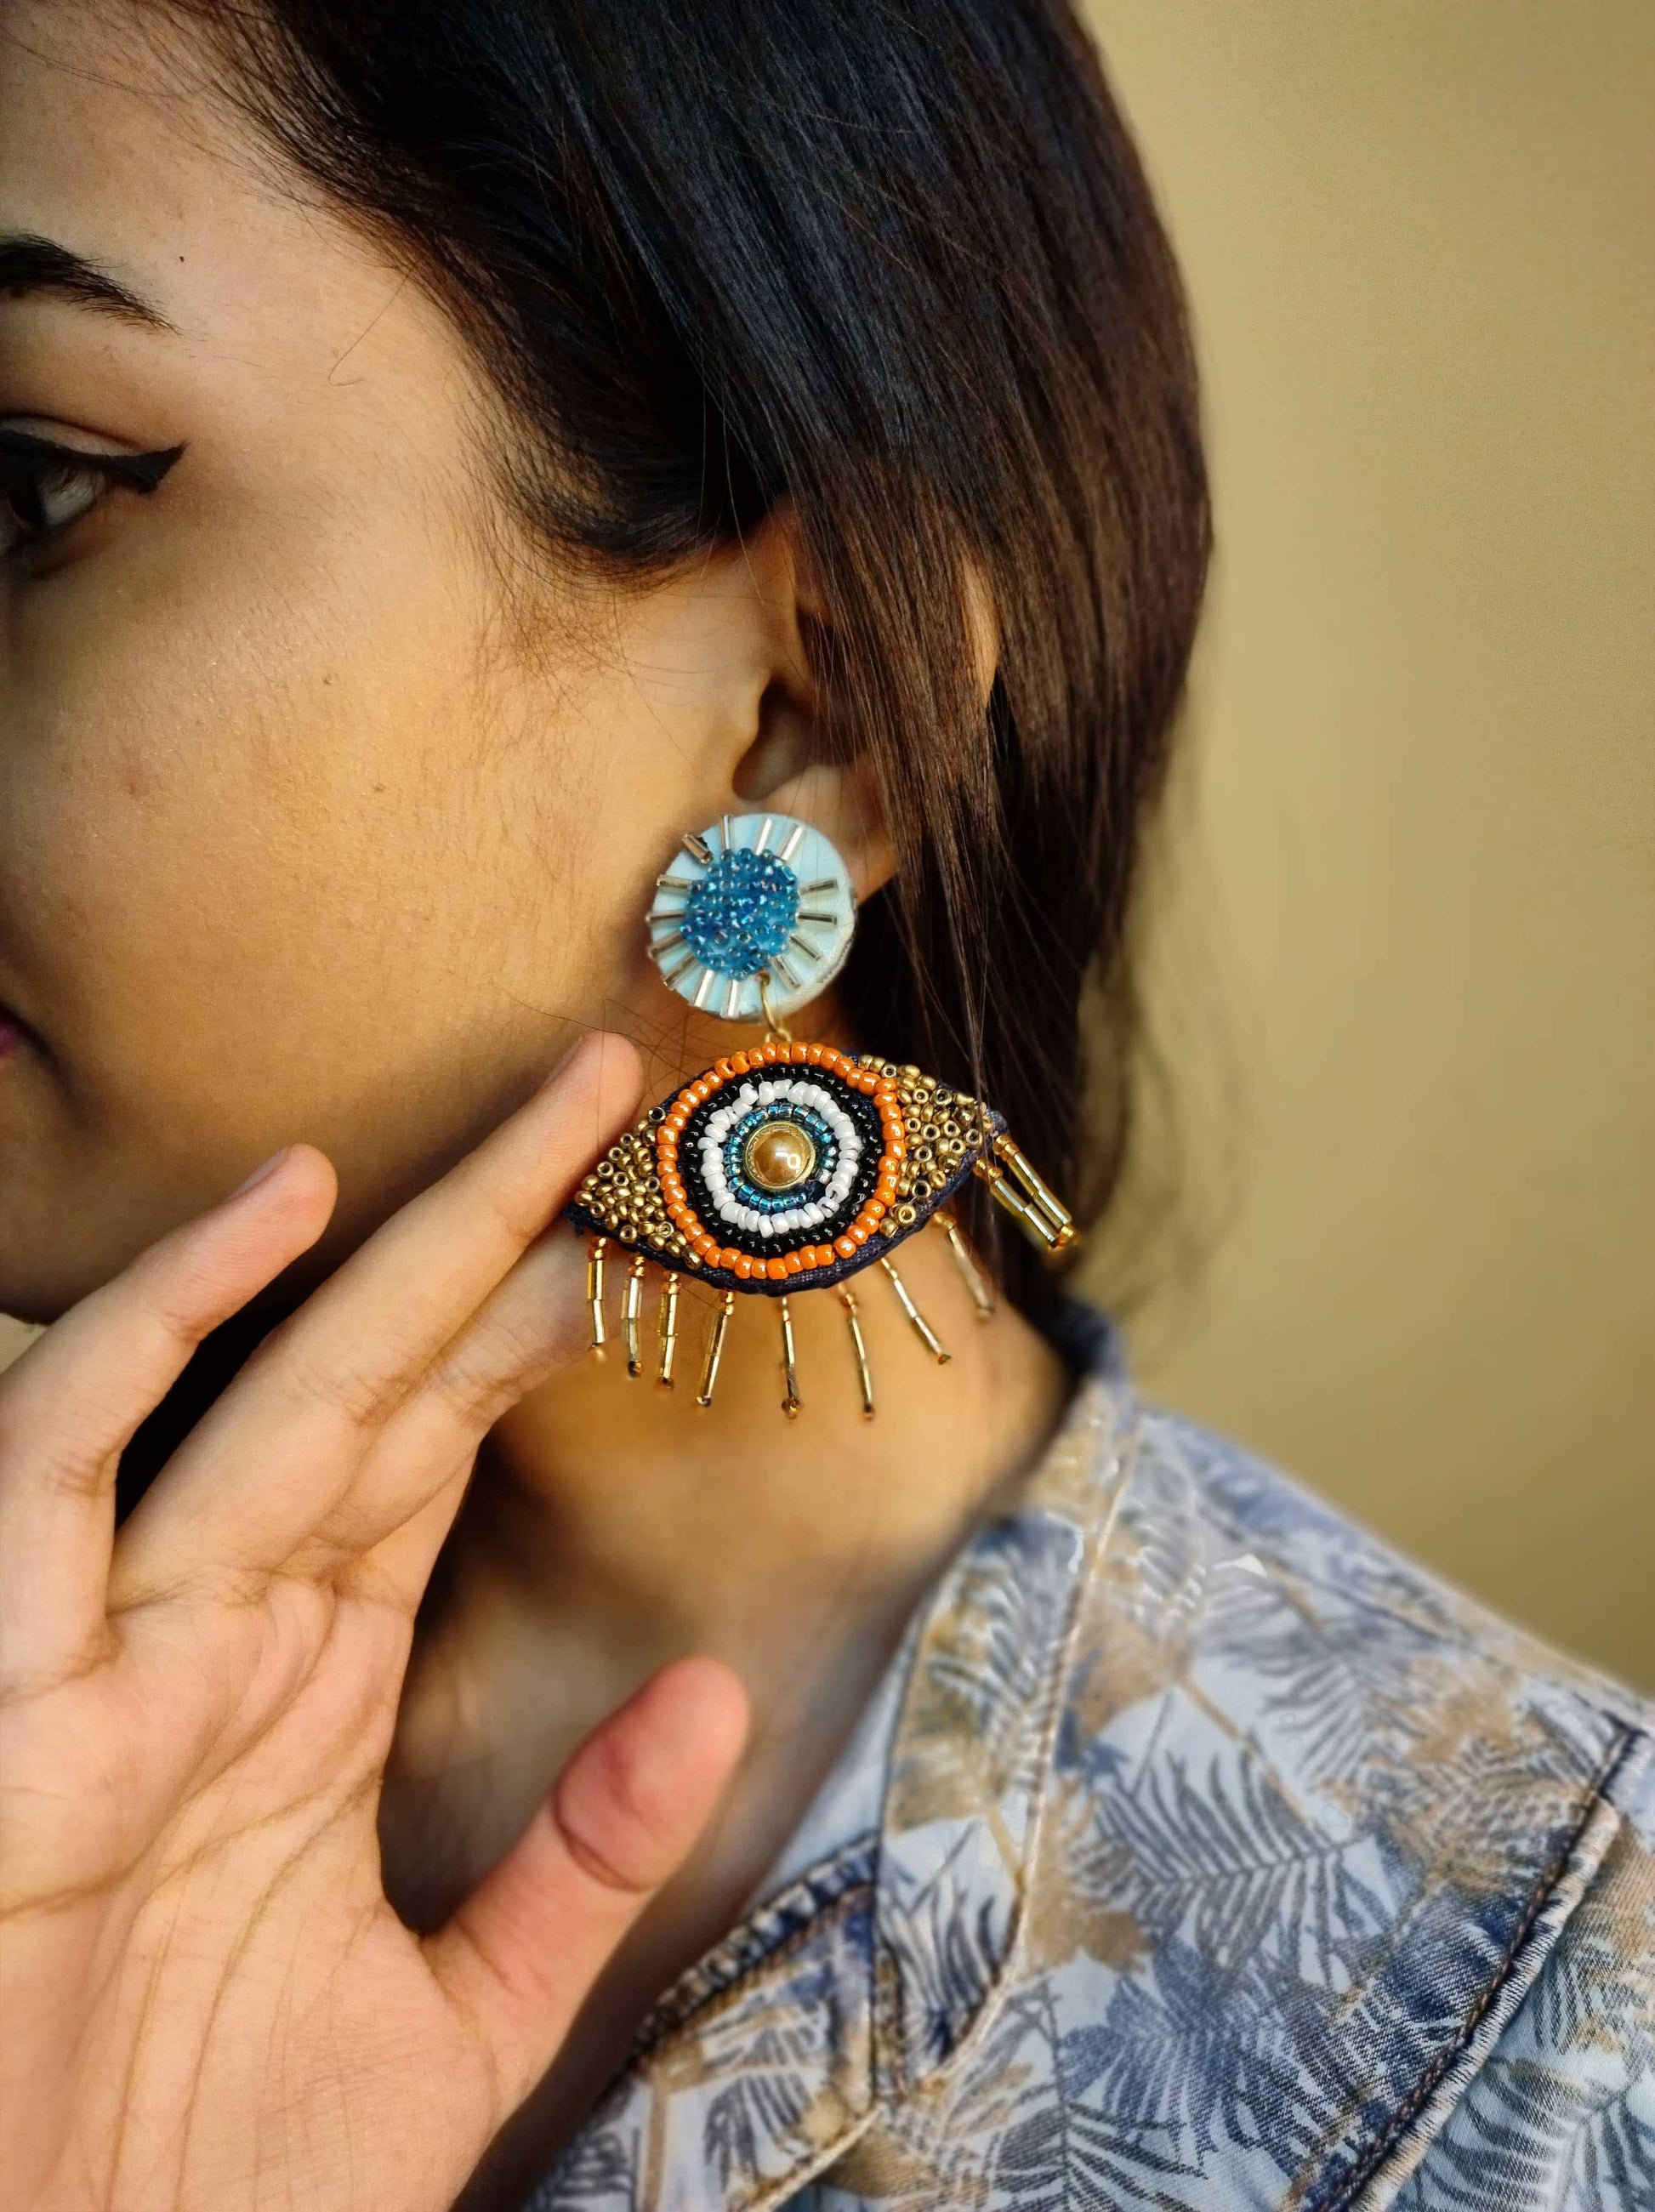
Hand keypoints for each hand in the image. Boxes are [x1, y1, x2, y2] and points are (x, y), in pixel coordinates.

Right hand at [0, 1035, 748, 2211]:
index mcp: (312, 1700)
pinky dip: (145, 1341)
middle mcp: (223, 1643)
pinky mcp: (18, 1710)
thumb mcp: (455, 2026)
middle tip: (615, 1088)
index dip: (532, 1331)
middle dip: (496, 1229)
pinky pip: (56, 1479)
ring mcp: (117, 1660)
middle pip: (377, 1384)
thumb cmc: (216, 2204)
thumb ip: (576, 1862)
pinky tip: (272, 1224)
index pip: (436, 1456)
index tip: (641, 1229)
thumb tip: (710, 1696)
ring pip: (259, 1395)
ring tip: (517, 1129)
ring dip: (378, 1247)